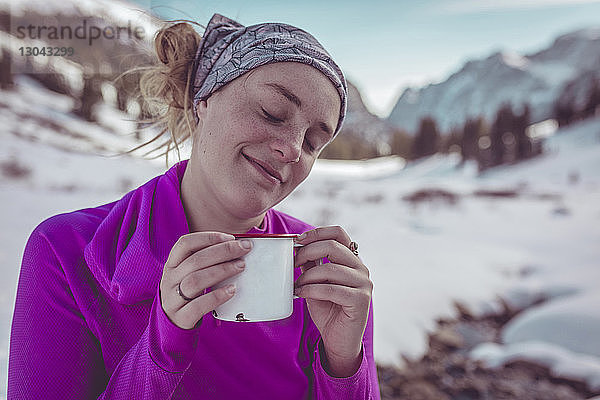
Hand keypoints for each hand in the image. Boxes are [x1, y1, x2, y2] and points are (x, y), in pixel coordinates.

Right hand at [160, 232, 252, 329]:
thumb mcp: (190, 274)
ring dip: (221, 271)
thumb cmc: (189, 293)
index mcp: (172, 264)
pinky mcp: (181, 317)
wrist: (172, 324)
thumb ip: (207, 261)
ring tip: (241, 266)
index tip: (231, 237)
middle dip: (223, 251)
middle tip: (244, 248)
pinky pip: (198, 306)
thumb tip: (238, 246)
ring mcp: (172, 299)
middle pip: (195, 260)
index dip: (208, 237)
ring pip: (195, 281)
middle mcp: (169, 279)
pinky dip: (216, 296)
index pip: (185, 243)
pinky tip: (232, 290)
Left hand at [294, 226, 372, 376]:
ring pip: (329, 268)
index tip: (297, 240)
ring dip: (307, 276)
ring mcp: (364, 284)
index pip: (338, 233)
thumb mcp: (315, 282)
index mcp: (351, 260)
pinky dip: (311, 290)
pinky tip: (300, 294)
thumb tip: (297, 246)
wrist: (339, 342)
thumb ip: (311, 265)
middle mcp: (361, 268)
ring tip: (297, 285)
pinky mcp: (361, 299)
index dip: (316, 232)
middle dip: (307, 251)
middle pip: (332, 246)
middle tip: (293, 263)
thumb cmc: (328, 311)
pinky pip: (331, 288)